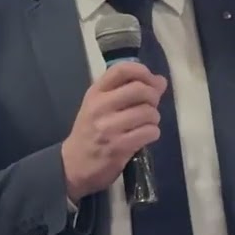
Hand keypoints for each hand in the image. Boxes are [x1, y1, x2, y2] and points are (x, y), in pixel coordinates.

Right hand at [62, 61, 166, 202]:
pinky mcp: (119, 147)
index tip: (151, 81)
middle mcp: (100, 106)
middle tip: (151, 106)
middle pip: (140, 89)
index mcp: (95, 93)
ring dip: (154, 118)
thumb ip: (127, 91)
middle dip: (154, 97)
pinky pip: (149, 132)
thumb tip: (160, 81)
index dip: (143, 72)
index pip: (122, 69)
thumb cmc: (90, 132)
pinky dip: (153, 133)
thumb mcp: (99, 106)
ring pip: (148, 112)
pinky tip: (145, 136)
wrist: (73, 165)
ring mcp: (109, 127)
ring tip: (146, 124)